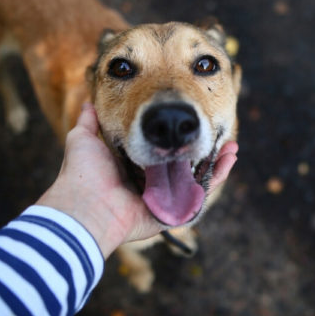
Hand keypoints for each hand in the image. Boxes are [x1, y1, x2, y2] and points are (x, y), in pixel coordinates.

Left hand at [37, 103, 237, 257]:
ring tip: (231, 145)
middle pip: (185, 165)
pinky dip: (216, 177)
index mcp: (133, 167)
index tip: (191, 119)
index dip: (178, 138)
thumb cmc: (84, 174)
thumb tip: (88, 104)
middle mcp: (152, 183)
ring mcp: (165, 198)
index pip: (162, 150)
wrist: (86, 206)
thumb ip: (89, 122)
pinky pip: (200, 195)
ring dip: (216, 161)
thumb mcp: (83, 139)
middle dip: (202, 149)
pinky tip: (229, 158)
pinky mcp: (174, 211)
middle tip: (215, 132)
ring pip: (197, 178)